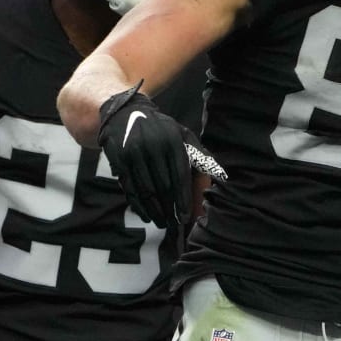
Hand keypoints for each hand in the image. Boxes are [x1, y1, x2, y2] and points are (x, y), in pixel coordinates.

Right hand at [96, 86, 225, 226]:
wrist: (125, 114)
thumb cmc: (161, 130)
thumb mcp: (182, 134)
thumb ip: (200, 155)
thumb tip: (222, 176)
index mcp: (172, 140)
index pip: (180, 175)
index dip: (183, 199)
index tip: (186, 216)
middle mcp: (153, 146)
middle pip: (163, 186)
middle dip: (170, 209)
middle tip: (175, 225)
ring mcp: (134, 153)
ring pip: (146, 190)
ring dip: (155, 211)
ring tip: (162, 223)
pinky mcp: (119, 160)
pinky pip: (130, 188)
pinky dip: (139, 205)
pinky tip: (146, 216)